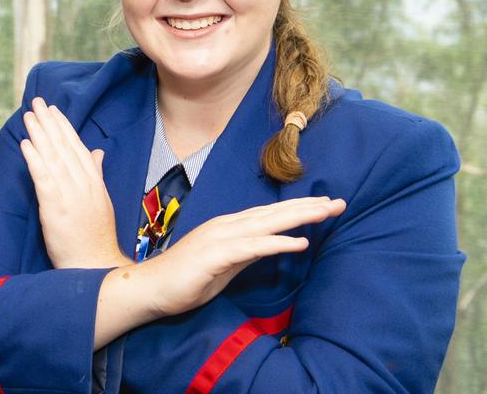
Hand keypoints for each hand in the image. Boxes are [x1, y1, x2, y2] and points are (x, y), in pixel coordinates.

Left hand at [20, 98, 126, 269]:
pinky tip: (25, 144)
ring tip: (29, 115)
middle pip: (64, 147)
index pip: (77, 147)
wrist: (95, 265)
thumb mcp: (101, 201)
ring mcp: (70, 195)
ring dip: (40, 134)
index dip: (63, 126)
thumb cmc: (96, 237)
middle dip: (49, 122)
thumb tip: (97, 152)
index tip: (53, 109)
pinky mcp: (56, 208)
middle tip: (37, 102)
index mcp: (93, 182)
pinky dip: (34, 160)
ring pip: (53, 158)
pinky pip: (44, 179)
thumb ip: (96, 174)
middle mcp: (83, 184)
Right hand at [139, 196, 345, 317]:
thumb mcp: (224, 265)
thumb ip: (246, 253)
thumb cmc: (185, 279)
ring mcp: (219, 238)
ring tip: (325, 213)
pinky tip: (299, 242)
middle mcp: (226, 227)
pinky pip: (252, 247)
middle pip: (273, 213)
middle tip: (340, 203)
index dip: (298, 209)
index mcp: (228, 228)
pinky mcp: (215, 255)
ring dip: (297, 217)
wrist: (151, 289)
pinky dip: (276, 243)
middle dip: (307, 207)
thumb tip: (269, 246)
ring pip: (265, 224)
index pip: (269, 215)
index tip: (326, 206)